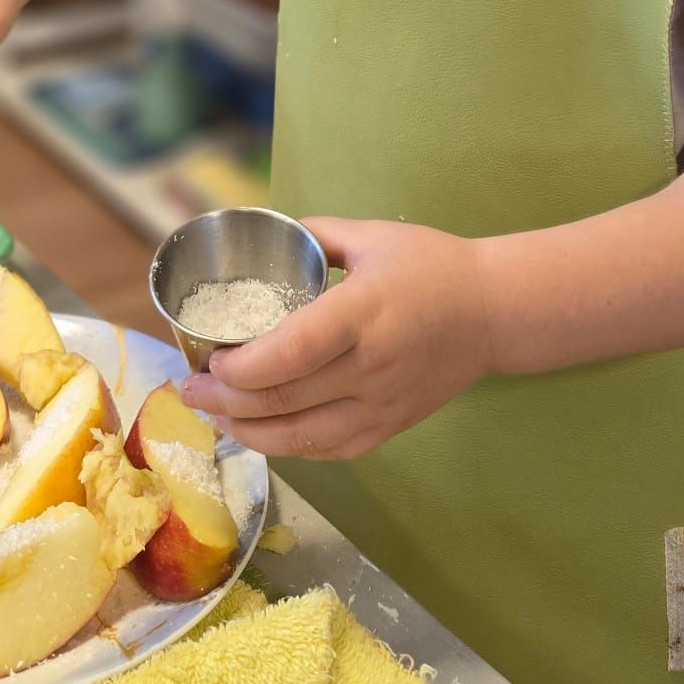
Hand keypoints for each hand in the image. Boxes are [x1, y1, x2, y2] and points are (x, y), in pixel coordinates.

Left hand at [180, 218, 494, 460]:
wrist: (494, 312)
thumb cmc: (432, 266)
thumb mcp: (371, 235)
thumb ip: (312, 234)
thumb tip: (263, 235)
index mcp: (364, 312)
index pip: (294, 351)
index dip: (244, 366)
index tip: (210, 361)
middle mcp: (371, 366)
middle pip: (286, 399)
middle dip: (226, 401)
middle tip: (189, 390)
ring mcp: (381, 405)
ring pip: (302, 436)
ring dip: (248, 431)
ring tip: (212, 416)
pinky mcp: (389, 428)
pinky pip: (328, 449)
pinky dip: (287, 446)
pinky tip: (259, 433)